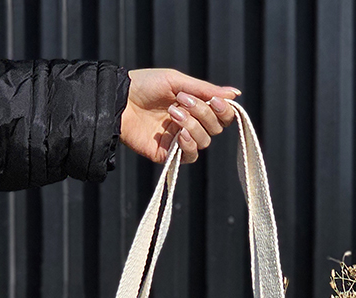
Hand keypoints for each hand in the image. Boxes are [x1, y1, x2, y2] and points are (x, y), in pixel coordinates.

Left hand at [121, 68, 238, 164]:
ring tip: (172, 113)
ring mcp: (179, 140)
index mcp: (195, 106)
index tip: (216, 101)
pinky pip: (190, 156)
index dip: (224, 110)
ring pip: (204, 141)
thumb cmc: (145, 85)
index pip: (221, 115)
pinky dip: (189, 145)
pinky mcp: (168, 154)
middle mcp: (190, 124)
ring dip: (192, 125)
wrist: (119, 100)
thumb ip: (206, 90)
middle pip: (215, 128)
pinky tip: (179, 134)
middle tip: (183, 101)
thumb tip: (236, 94)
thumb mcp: (177, 81)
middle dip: (203, 113)